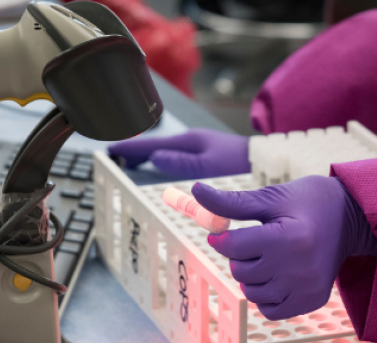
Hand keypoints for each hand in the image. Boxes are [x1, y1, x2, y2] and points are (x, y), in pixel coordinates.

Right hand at [108, 129, 249, 178]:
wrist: (265, 160)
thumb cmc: (240, 163)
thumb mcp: (209, 165)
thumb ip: (182, 163)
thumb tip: (155, 157)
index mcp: (189, 141)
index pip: (152, 144)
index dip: (131, 148)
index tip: (111, 150)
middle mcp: (192, 141)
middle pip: (156, 145)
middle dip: (135, 150)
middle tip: (116, 156)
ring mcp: (199, 146)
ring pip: (166, 150)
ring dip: (148, 155)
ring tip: (132, 162)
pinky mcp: (207, 153)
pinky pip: (176, 155)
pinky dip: (163, 159)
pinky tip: (162, 166)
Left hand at [193, 176, 376, 319]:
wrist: (351, 218)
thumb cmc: (306, 203)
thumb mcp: (270, 198)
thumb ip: (231, 202)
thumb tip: (195, 191)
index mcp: (289, 237)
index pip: (234, 247)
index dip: (221, 239)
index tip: (223, 233)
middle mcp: (299, 268)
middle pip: (240, 271)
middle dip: (240, 256)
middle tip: (258, 241)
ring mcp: (307, 288)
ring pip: (251, 292)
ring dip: (251, 276)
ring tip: (270, 257)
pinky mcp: (312, 301)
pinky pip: (269, 310)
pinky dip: (265, 295)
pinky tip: (278, 275)